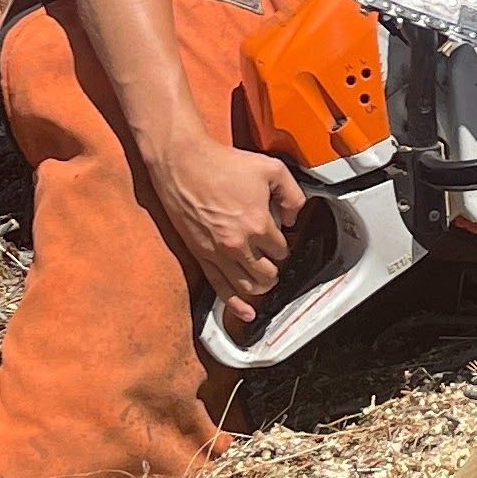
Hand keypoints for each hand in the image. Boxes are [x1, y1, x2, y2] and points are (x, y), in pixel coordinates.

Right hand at [154, 133, 312, 330]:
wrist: (183, 164)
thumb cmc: (222, 164)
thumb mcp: (271, 168)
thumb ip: (293, 194)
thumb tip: (294, 217)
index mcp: (258, 224)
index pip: (281, 250)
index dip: (284, 245)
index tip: (281, 237)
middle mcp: (238, 244)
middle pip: (267, 275)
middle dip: (275, 270)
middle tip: (274, 260)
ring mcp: (218, 253)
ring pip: (247, 288)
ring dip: (260, 288)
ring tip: (264, 280)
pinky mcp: (201, 255)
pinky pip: (220, 288)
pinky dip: (235, 305)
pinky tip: (246, 313)